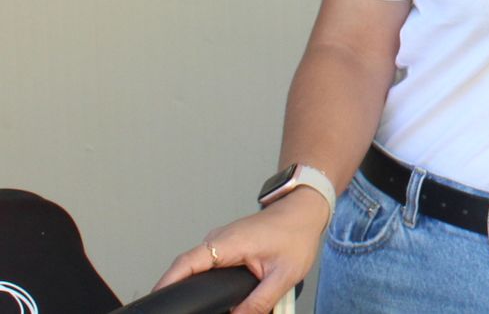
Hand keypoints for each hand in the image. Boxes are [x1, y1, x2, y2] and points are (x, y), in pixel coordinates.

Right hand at [154, 187, 328, 313]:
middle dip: (178, 288)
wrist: (305, 209)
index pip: (187, 262)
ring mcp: (221, 240)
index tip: (157, 298)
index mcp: (228, 243)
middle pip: (186, 267)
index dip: (168, 282)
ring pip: (196, 265)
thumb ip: (259, 302)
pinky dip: (202, 277)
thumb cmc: (297, 234)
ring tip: (190, 304)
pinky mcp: (226, 244)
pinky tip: (207, 292)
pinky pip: (206, 262)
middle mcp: (219, 239)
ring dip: (191, 283)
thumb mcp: (283, 275)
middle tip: (177, 308)